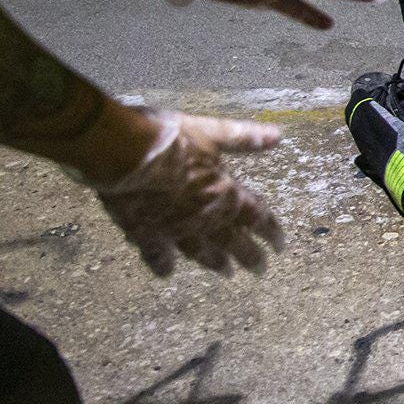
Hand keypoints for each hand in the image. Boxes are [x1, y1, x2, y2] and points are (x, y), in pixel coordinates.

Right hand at [94, 112, 285, 277]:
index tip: (281, 245)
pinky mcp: (145, 233)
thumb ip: (244, 138)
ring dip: (215, 262)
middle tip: (260, 270)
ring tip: (226, 272)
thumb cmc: (169, 140)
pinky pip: (157, 253)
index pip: (256, 217)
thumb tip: (278, 136)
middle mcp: (203, 217)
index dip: (271, 231)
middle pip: (233, 242)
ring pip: (201, 251)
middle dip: (249, 256)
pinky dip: (163, 264)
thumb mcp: (212, 131)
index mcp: (224, 194)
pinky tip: (167, 272)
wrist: (122, 154)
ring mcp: (174, 229)